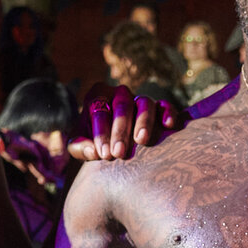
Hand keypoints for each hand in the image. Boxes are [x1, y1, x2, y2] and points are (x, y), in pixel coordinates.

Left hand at [69, 87, 184, 162]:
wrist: (111, 141)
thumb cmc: (94, 141)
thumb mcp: (80, 143)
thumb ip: (79, 147)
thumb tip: (92, 152)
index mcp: (98, 96)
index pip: (99, 111)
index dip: (101, 133)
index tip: (102, 154)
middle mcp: (120, 94)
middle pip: (122, 106)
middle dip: (120, 130)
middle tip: (119, 153)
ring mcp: (140, 99)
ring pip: (145, 103)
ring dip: (144, 121)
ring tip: (142, 140)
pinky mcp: (158, 108)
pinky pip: (165, 106)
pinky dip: (168, 113)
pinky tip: (168, 125)